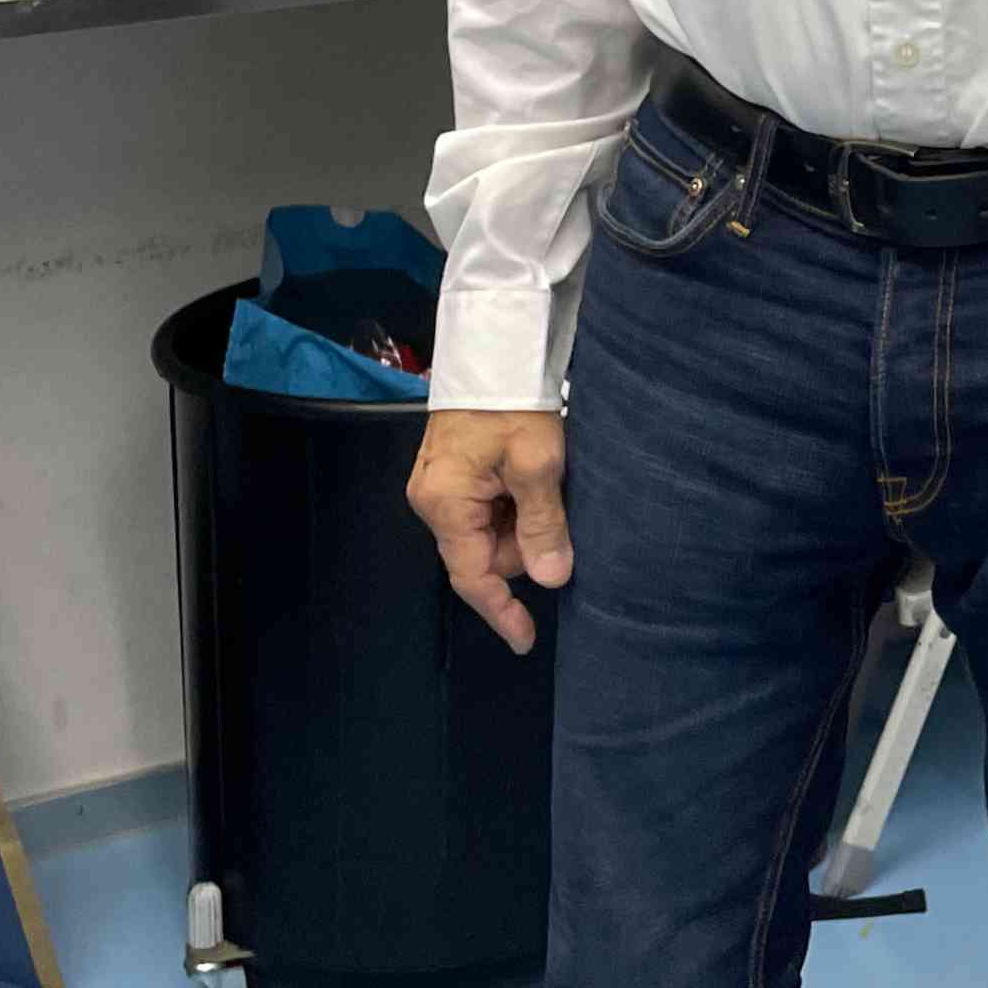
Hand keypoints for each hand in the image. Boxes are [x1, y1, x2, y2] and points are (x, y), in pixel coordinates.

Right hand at [406, 408, 572, 654]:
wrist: (495, 348)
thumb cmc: (513, 402)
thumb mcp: (538, 466)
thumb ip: (543, 527)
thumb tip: (552, 579)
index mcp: (444, 504)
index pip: (472, 577)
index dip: (502, 611)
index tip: (526, 639)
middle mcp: (432, 500)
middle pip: (483, 553)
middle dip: (524, 544)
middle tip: (555, 504)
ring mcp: (439, 485)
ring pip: (489, 531)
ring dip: (522, 519)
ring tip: (544, 478)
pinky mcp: (452, 471)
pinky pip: (486, 507)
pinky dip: (514, 501)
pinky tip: (531, 476)